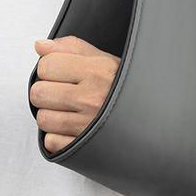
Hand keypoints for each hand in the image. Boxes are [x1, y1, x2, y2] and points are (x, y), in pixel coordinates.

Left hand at [30, 35, 120, 153]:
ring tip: (67, 110)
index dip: (49, 67)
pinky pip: (52, 142)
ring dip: (51, 114)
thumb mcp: (105, 59)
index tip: (60, 72)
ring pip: (43, 119)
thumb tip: (40, 46)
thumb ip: (71, 48)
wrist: (156, 119)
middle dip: (46, 91)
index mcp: (97, 71)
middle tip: (61, 92)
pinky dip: (57, 136)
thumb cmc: (127, 88)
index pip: (46, 65)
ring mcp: (88, 126)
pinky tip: (71, 128)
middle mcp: (92, 98)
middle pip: (38, 93)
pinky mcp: (84, 149)